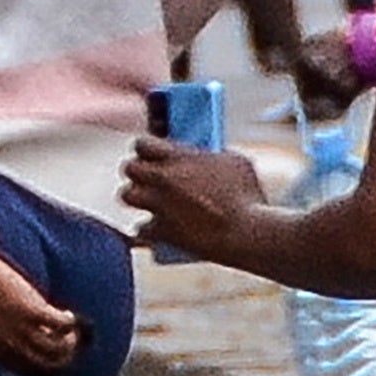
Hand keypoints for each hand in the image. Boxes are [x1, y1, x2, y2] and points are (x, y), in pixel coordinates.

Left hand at [0, 243, 81, 374]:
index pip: (31, 373)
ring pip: (58, 349)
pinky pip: (61, 325)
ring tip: (71, 330)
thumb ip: (5, 339)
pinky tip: (67, 313)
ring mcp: (23, 330)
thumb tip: (30, 337)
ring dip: (70, 342)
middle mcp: (13, 347)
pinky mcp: (33, 311)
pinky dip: (69, 322)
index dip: (48, 368)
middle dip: (64, 358)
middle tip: (69, 343)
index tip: (56, 356)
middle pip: (49, 365)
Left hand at [120, 134, 268, 265]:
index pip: (142, 143)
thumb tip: (213, 158)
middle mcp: (163, 178)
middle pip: (129, 167)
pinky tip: (150, 233)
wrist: (246, 232)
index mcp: (179, 157)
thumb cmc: (248, 195)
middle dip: (137, 172)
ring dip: (136, 197)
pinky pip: (139, 230)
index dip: (145, 148)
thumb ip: (216, 157)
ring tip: (148, 201)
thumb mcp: (236, 163)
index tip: (152, 154)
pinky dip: (144, 232)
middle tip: (150, 178)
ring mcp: (159, 205)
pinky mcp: (162, 232)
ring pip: (126, 195)